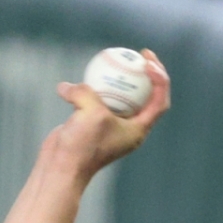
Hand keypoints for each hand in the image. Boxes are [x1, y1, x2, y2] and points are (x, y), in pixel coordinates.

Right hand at [47, 48, 170, 182]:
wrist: (62, 167)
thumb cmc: (82, 145)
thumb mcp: (91, 112)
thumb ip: (86, 92)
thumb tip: (68, 87)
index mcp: (138, 130)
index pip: (159, 102)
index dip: (161, 80)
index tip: (149, 62)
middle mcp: (128, 128)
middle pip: (145, 96)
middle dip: (147, 74)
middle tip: (140, 55)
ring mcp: (110, 125)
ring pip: (120, 95)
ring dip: (119, 77)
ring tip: (115, 57)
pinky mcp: (92, 123)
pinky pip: (97, 98)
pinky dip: (92, 85)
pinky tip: (84, 72)